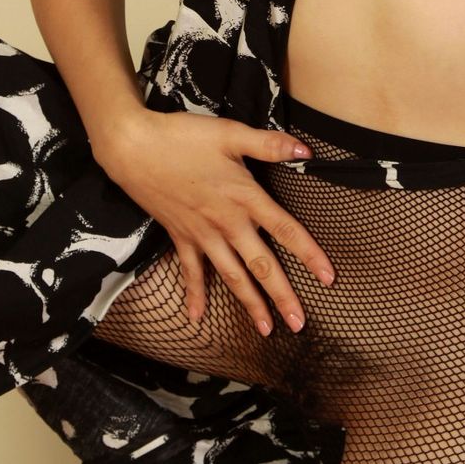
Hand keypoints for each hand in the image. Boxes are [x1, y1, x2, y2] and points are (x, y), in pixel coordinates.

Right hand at [97, 109, 334, 336]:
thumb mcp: (230, 133)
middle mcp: (227, 223)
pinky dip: (195, 295)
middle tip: (299, 324)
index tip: (329, 278)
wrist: (135, 149)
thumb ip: (269, 144)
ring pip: (231, 275)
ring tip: (265, 330)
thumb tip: (306, 150)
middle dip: (281, 296)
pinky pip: (190, 272)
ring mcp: (202, 234)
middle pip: (261, 264)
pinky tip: (198, 319)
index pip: (285, 229)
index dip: (308, 254)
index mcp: (245, 197)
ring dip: (249, 303)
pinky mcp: (180, 236)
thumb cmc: (184, 137)